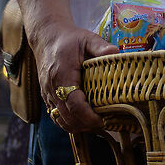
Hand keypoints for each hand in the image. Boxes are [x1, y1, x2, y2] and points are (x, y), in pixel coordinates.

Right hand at [31, 20, 104, 134]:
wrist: (47, 38)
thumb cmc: (70, 39)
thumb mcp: (88, 39)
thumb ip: (101, 47)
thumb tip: (116, 53)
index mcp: (62, 75)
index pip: (73, 103)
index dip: (88, 116)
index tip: (103, 120)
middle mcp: (52, 87)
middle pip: (66, 116)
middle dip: (86, 125)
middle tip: (106, 124)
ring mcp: (47, 94)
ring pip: (60, 120)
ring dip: (78, 126)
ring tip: (96, 124)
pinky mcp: (47, 97)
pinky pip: (56, 116)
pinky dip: (69, 123)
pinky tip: (84, 121)